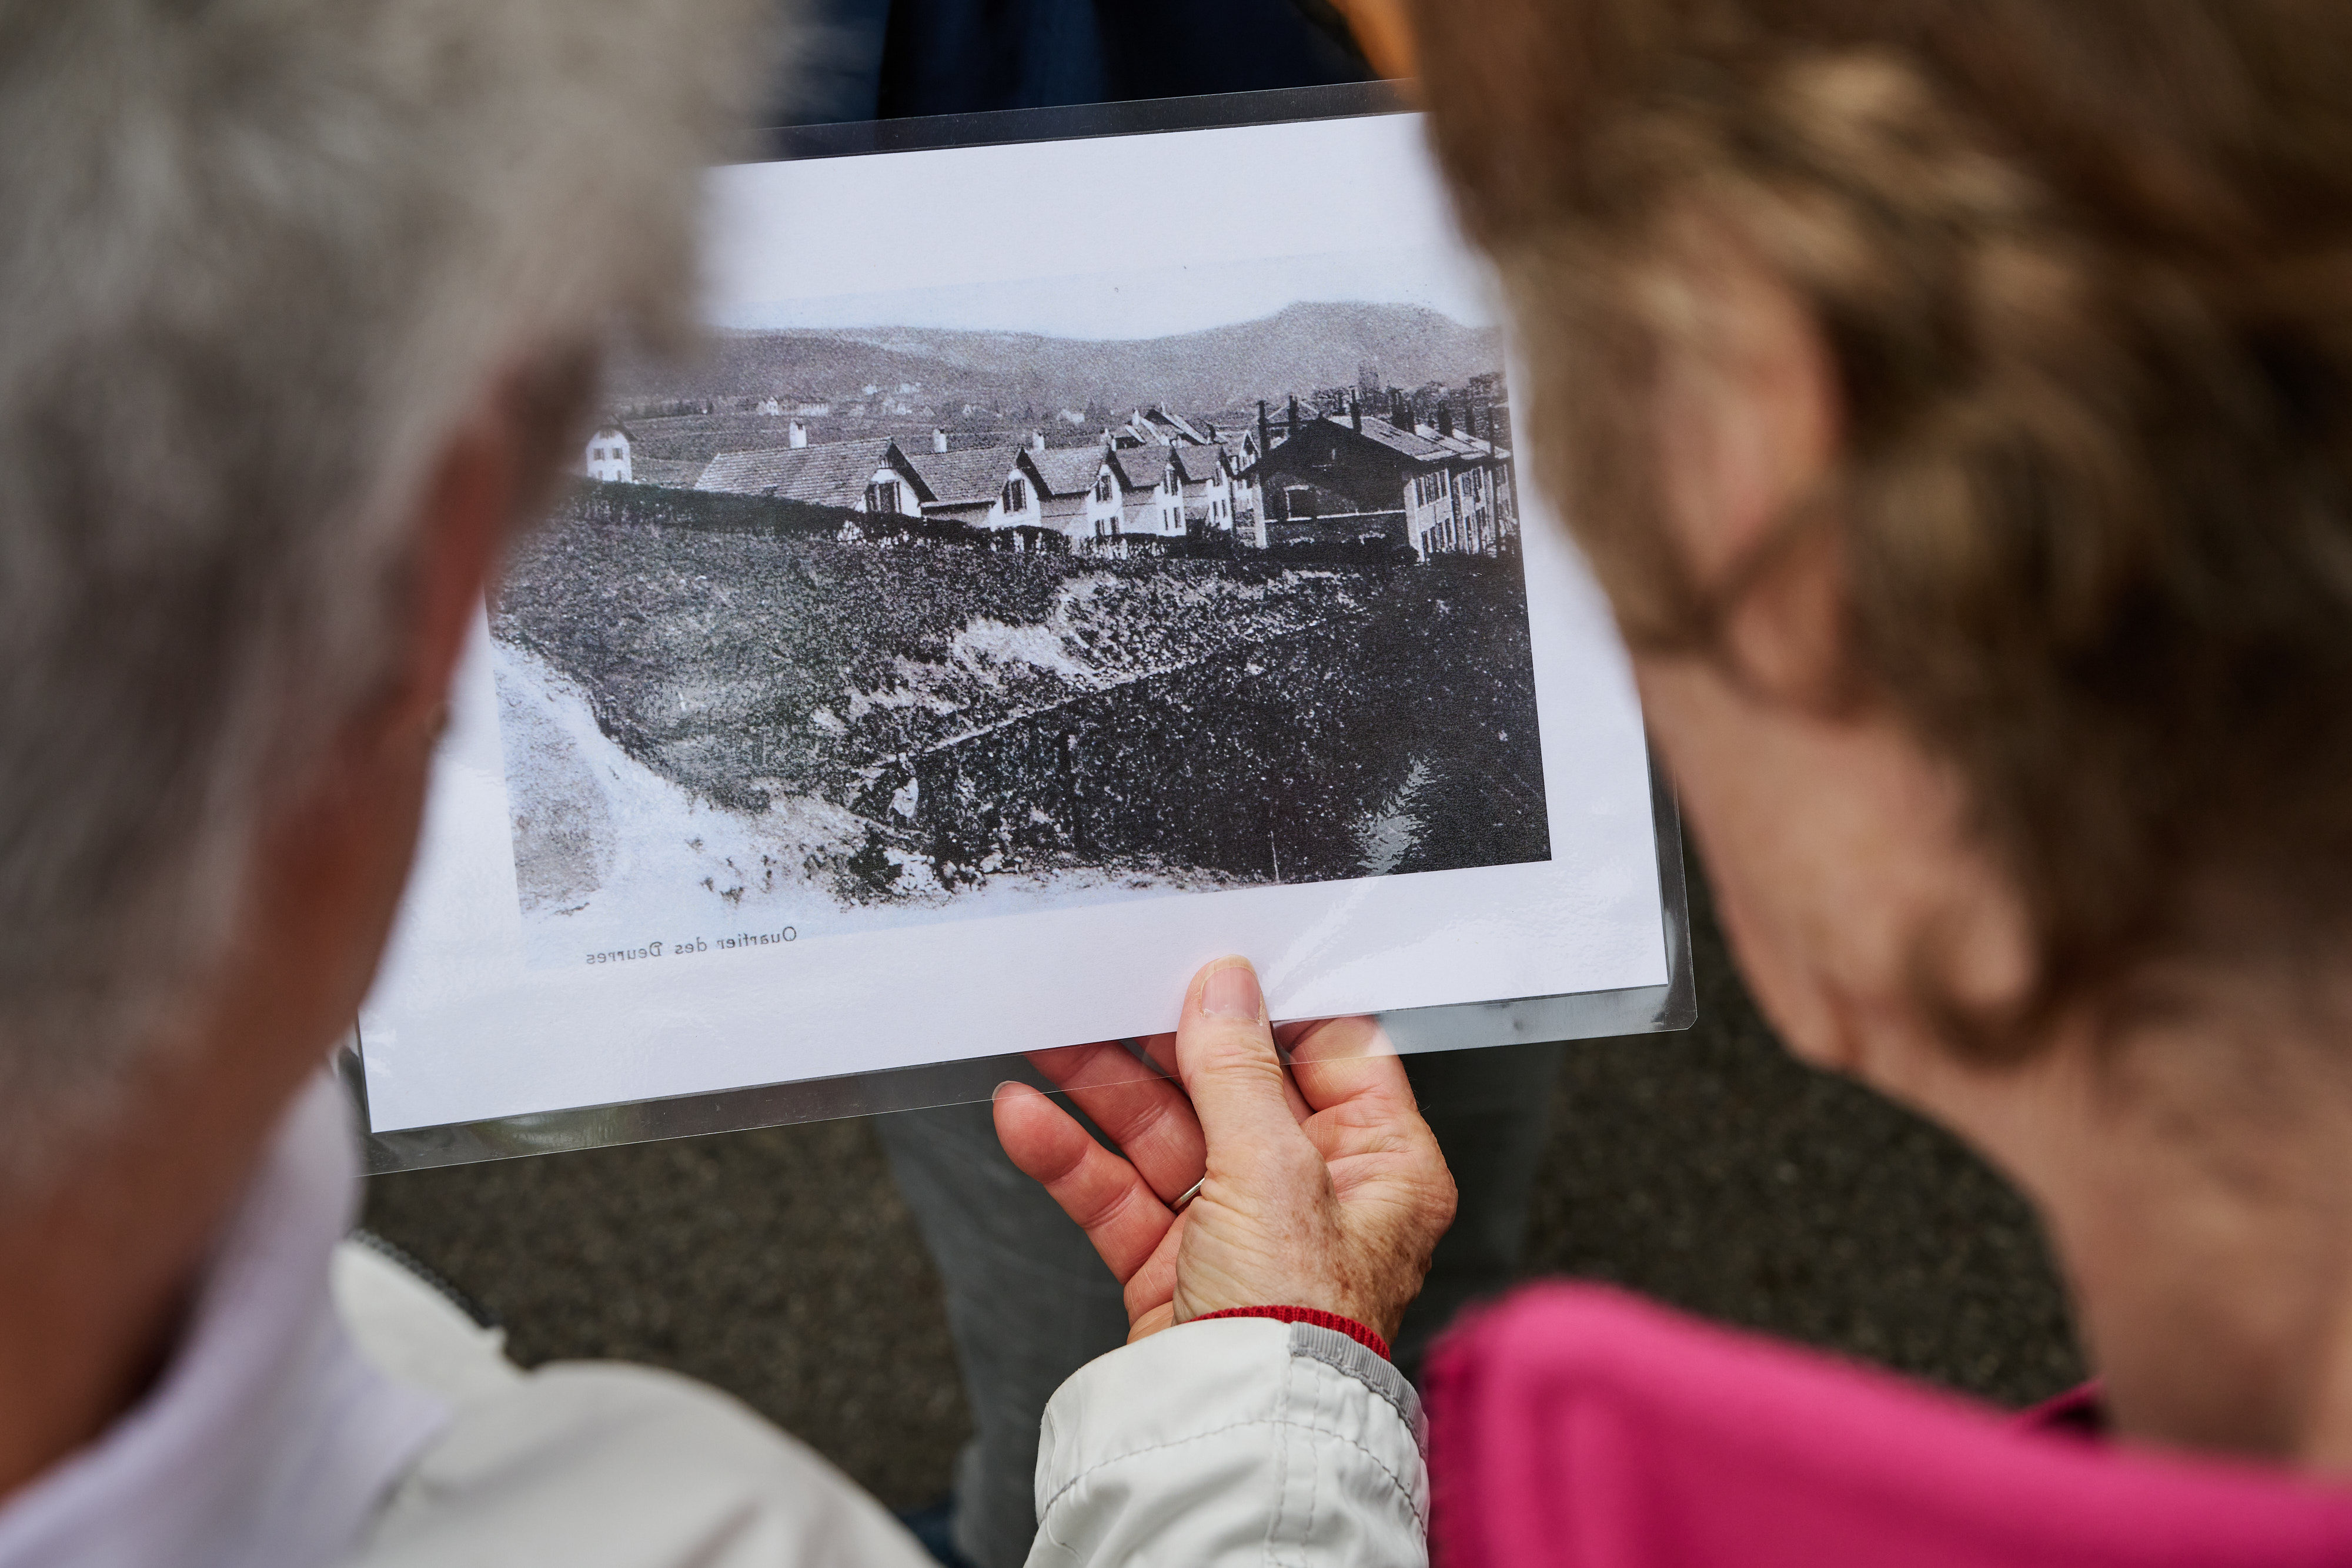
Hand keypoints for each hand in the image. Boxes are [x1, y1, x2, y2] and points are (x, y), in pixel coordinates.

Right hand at [993, 956, 1456, 1346]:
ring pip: (1165, 1136)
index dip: (1265, 1008)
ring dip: (1102, 1090)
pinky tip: (1028, 1119)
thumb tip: (1226, 985)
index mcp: (1382, 1165)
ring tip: (1047, 1040)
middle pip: (1232, 1089)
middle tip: (1106, 992)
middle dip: (1160, 1044)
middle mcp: (1316, 1195)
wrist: (1233, 1441)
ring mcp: (1240, 1232)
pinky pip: (1120, 1195)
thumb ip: (1238, 1070)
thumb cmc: (1294, 1326)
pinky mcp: (1174, 1269)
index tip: (1208, 965)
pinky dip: (1073, 1158)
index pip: (1328, 1054)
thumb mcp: (1274, 1170)